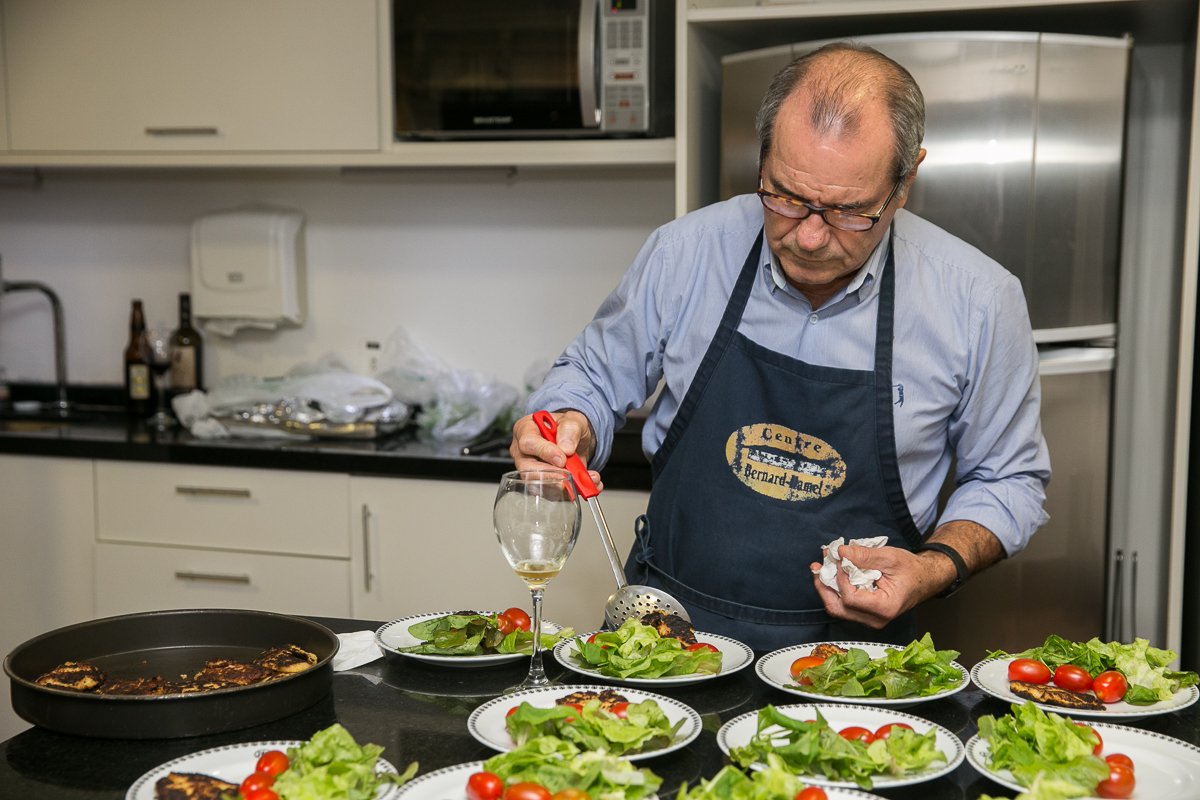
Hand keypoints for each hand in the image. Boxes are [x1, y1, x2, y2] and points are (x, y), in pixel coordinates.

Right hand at [509, 410, 602, 490]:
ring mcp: (531, 470)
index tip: (562, 458)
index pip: (528, 443)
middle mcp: (524, 453)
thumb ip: (569, 429)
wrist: (576, 440)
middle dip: (551, 475)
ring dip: (563, 486)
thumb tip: (566, 448)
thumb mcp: (572, 420)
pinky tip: (586, 485)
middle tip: (570, 475)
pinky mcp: (543, 484)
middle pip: (527, 469)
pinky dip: (572, 491)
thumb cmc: (566, 427)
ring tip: (584, 480)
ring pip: (539, 485)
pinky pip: (552, 493)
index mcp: (525, 430)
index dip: (545, 452)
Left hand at [808, 544, 949, 628]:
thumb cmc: (912, 569)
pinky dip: (835, 589)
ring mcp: (869, 619)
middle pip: (838, 608)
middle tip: (818, 565)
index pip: (850, 598)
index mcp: (884, 608)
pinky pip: (844, 605)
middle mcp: (875, 619)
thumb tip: (840, 552)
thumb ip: (864, 555)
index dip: (839, 578)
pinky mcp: (865, 614)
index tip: (838, 559)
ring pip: (837, 608)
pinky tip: (832, 574)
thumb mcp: (890, 557)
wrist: (925, 579)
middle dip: (824, 586)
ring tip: (821, 567)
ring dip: (826, 587)